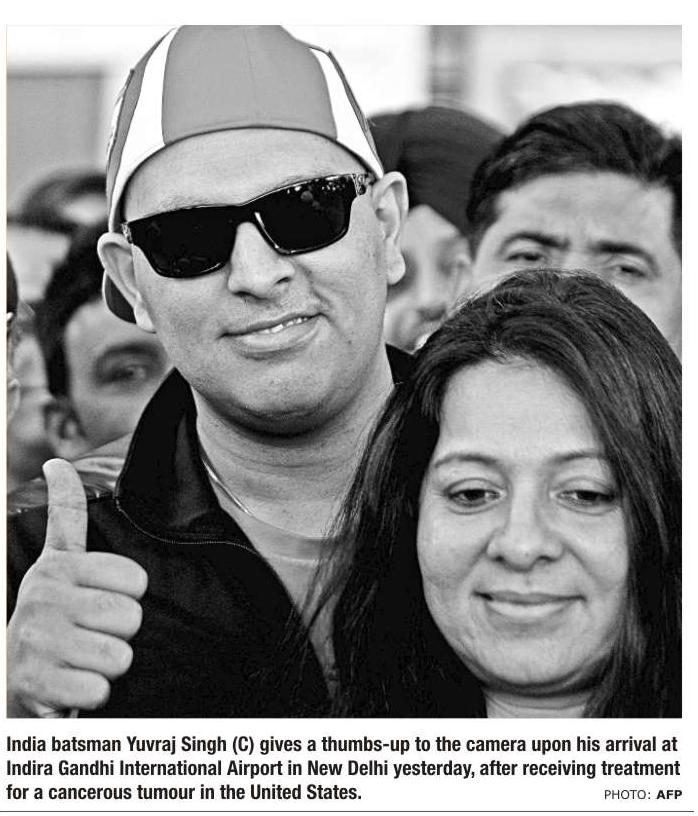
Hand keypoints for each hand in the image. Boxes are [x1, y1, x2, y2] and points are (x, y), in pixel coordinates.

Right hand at [7, 458, 147, 716]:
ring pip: (120, 655)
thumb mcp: (56, 561)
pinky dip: (92, 694)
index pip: (137, 581)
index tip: (98, 599)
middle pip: (131, 617)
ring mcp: (37, 639)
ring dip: (106, 665)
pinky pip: (100, 689)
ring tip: (79, 658)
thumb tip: (57, 464)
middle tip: (87, 634)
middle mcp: (43, 596)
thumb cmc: (49, 615)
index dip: (128, 596)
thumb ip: (66, 514)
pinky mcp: (36, 681)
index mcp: (57, 566)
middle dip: (119, 633)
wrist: (9, 673)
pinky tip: (69, 684)